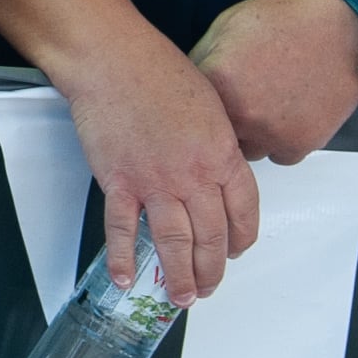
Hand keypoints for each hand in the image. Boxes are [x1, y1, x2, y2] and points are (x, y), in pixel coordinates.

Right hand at [53, 29, 259, 297]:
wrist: (114, 60)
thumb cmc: (158, 71)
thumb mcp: (210, 105)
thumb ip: (217, 144)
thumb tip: (217, 169)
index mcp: (222, 155)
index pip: (243, 212)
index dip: (241, 240)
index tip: (235, 252)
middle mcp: (194, 176)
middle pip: (212, 237)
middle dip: (212, 270)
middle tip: (207, 288)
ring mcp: (156, 183)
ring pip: (174, 243)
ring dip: (179, 277)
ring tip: (181, 297)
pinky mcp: (119, 183)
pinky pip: (123, 230)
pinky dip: (123, 258)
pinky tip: (126, 278)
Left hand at [187, 0, 357, 164]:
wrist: (343, 28)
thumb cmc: (288, 20)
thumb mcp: (229, 24)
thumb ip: (202, 57)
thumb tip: (189, 79)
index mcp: (217, 81)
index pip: (187, 105)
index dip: (199, 96)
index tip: (208, 91)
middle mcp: (241, 114)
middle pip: (215, 133)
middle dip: (223, 118)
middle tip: (243, 96)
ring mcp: (271, 134)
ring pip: (246, 149)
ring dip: (251, 133)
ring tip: (267, 104)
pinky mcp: (300, 145)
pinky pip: (278, 156)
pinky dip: (280, 141)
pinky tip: (287, 115)